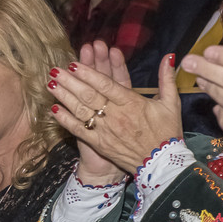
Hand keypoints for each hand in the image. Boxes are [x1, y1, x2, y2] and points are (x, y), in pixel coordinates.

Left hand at [49, 41, 179, 176]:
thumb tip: (169, 57)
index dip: (88, 73)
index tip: (73, 63)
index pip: (106, 84)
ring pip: (81, 110)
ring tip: (50, 84)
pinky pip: (79, 130)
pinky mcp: (100, 144)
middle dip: (70, 81)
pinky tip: (54, 109)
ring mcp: (106, 131)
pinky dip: (66, 120)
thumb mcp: (172, 104)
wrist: (161, 165)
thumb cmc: (167, 133)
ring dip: (64, 96)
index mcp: (132, 103)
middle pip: (89, 95)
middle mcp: (116, 116)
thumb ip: (167, 79)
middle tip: (54, 70)